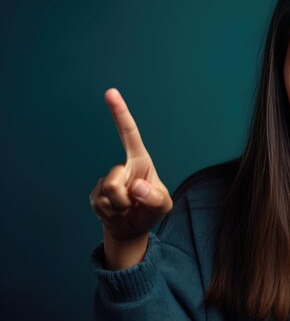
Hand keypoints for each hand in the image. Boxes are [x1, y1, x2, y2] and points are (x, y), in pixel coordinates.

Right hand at [89, 88, 172, 267]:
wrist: (132, 228)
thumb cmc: (151, 210)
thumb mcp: (163, 206)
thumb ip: (154, 197)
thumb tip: (135, 186)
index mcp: (139, 160)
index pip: (129, 133)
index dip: (120, 112)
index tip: (111, 92)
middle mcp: (121, 166)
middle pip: (114, 180)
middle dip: (125, 199)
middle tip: (135, 205)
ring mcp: (106, 180)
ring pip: (108, 194)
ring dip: (120, 207)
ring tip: (128, 208)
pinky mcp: (95, 195)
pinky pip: (101, 205)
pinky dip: (113, 214)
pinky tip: (117, 213)